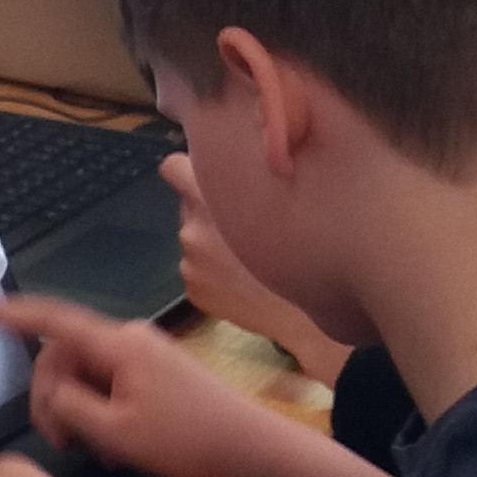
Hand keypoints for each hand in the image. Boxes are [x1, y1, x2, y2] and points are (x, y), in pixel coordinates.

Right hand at [0, 291, 296, 476]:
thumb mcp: (115, 433)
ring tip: (96, 453)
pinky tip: (115, 447)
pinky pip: (109, 381)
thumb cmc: (184, 440)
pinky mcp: (156, 369)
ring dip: (78, 411)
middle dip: (52, 398)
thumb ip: (69, 406)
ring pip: (85, 373)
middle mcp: (127, 336)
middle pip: (63, 356)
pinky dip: (101, 411)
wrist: (251, 446)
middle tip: (61, 444)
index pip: (49, 319)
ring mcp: (144, 351)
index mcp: (115, 344)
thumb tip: (53, 390)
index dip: (6, 314)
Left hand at [163, 154, 347, 383]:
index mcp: (209, 196)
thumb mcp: (280, 197)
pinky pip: (199, 271)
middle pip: (189, 206)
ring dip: (213, 244)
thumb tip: (240, 167)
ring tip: (250, 257)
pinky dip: (215, 273)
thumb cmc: (303, 246)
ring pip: (195, 240)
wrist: (304, 309)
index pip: (172, 167)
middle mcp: (190, 227)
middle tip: (244, 223)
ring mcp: (189, 262)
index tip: (208, 178)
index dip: (188, 171)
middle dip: (209, 210)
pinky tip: (244, 281)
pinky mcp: (192, 290)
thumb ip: (247, 178)